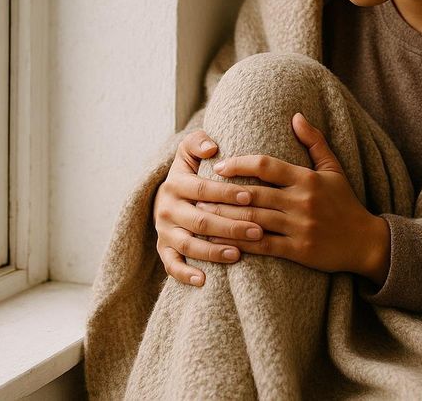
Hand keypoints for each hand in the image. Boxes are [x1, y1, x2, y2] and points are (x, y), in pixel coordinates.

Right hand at [153, 129, 266, 286]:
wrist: (168, 194)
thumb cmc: (191, 171)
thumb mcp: (189, 151)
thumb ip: (198, 141)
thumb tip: (212, 147)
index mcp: (175, 183)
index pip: (203, 189)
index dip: (227, 193)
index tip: (251, 197)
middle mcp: (166, 208)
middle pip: (200, 220)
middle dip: (230, 226)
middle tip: (258, 230)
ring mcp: (164, 231)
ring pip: (188, 245)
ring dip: (213, 252)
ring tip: (239, 254)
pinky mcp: (163, 249)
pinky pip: (171, 265)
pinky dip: (185, 274)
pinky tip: (204, 280)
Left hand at [195, 112, 389, 281]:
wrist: (366, 242)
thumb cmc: (346, 203)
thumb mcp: (334, 169)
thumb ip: (314, 141)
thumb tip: (297, 115)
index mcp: (307, 179)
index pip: (267, 166)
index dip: (240, 164)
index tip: (220, 165)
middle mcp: (302, 201)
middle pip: (254, 194)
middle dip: (223, 193)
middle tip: (197, 191)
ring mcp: (299, 227)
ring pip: (254, 220)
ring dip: (225, 217)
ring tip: (202, 213)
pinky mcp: (298, 250)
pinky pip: (263, 246)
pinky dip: (239, 243)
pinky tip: (221, 241)